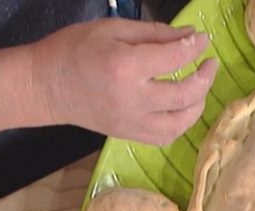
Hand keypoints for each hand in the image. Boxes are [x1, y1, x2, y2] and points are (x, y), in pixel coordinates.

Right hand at [30, 19, 217, 144]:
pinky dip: (181, 123)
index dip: (194, 47)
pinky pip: (165, 136)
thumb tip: (189, 37)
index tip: (202, 39)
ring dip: (197, 104)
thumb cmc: (73, 50)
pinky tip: (182, 108)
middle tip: (210, 64)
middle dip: (205, 78)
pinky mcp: (128, 135)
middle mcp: (132, 99)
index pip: (174, 59)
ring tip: (199, 87)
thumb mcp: (112, 30)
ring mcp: (131, 122)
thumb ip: (154, 33)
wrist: (44, 86)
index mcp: (126, 67)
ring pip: (181, 122)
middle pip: (185, 94)